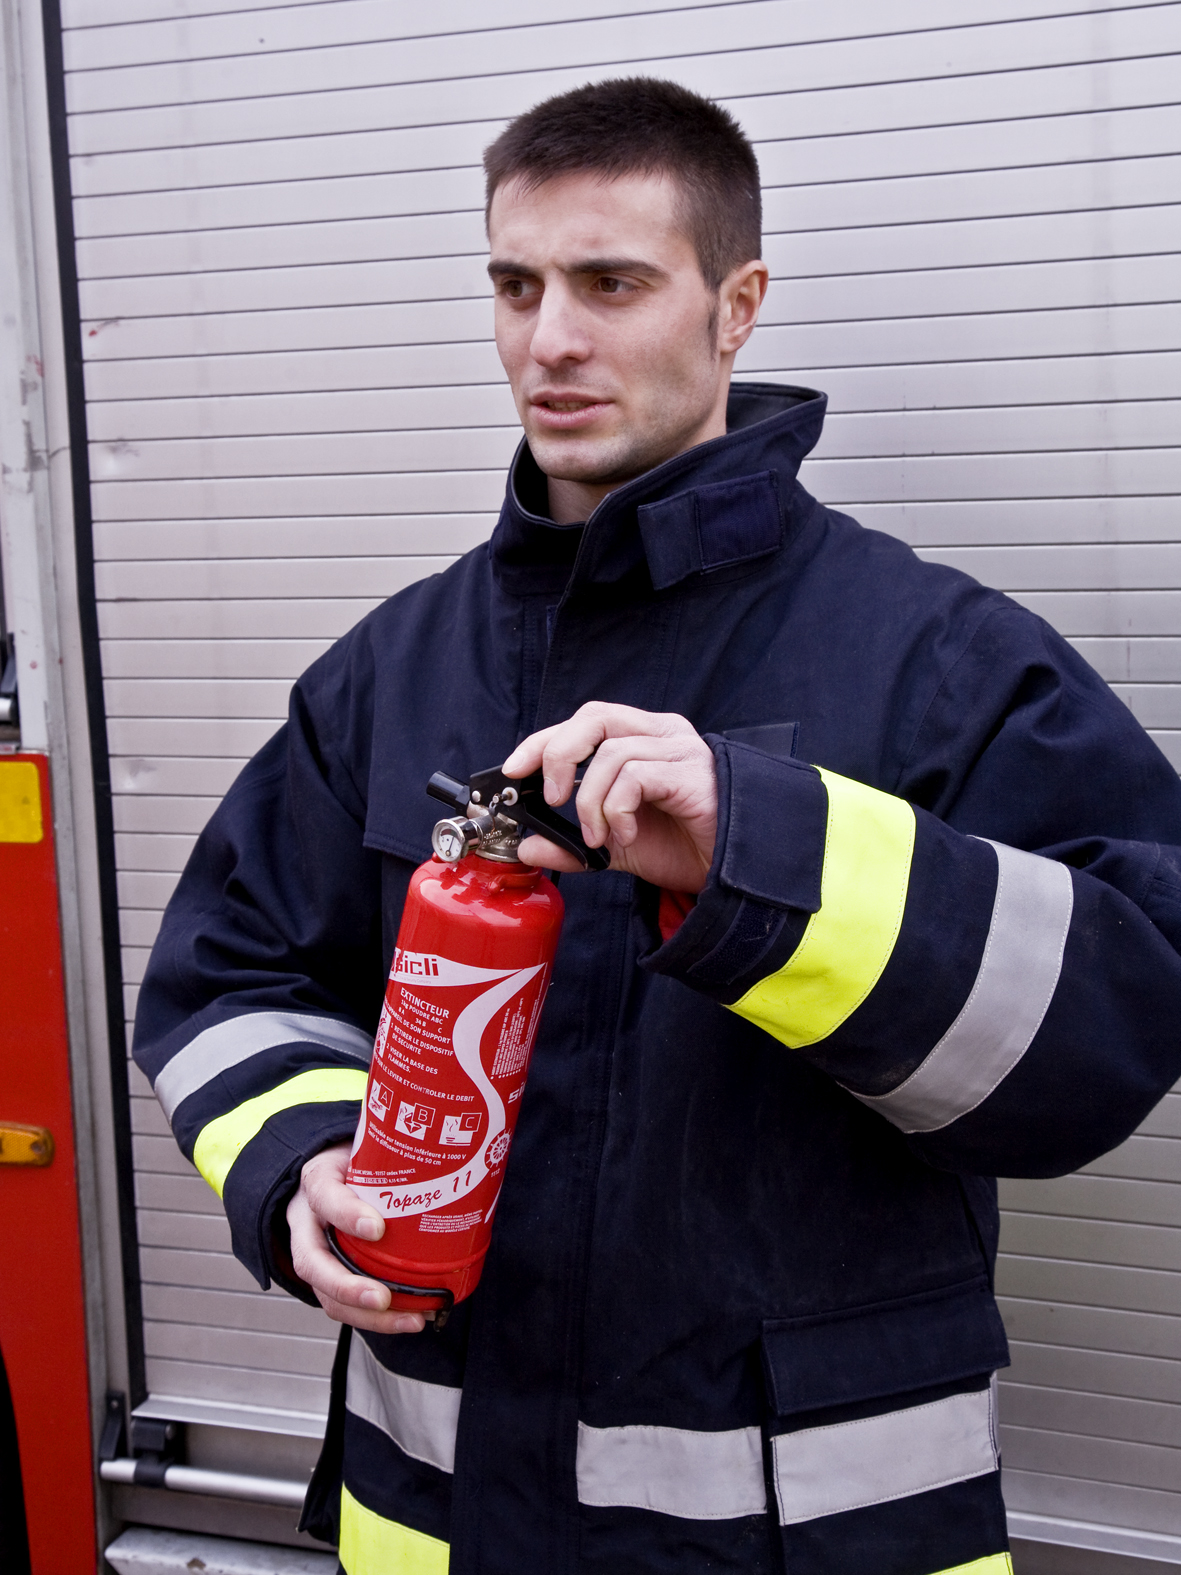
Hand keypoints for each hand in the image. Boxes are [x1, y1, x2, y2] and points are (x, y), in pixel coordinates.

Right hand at [287, 1143, 425, 1333]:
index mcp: (317, 1182)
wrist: (332, 1173)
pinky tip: (410, 1318)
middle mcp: (306, 1221)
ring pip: (326, 1295)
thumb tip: (455, 1161)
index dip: (347, 1214)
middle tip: (382, 1298)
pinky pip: (343, 1305)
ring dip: (367, 1316)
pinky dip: (377, 1319)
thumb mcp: (367, 1148)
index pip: (325, 1196)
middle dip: (347, 1286)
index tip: (377, 1227)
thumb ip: (396, 1154)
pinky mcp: (328, 1276)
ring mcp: (313, 1253)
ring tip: (410, 1319)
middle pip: (312, 1263)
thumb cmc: (355, 1161)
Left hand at [501, 702, 716, 891]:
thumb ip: (573, 845)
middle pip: (593, 718)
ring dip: (591, 802)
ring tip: (600, 837)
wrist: (732, 871)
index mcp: (643, 739)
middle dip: (558, 755)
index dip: (543, 740)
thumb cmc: (685, 847)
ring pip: (611, 753)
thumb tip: (528, 846)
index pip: (584, 722)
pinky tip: (625, 835)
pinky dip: (617, 810)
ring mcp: (679, 750)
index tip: (513, 769)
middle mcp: (661, 734)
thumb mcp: (616, 846)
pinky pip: (635, 776)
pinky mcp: (690, 773)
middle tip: (551, 798)